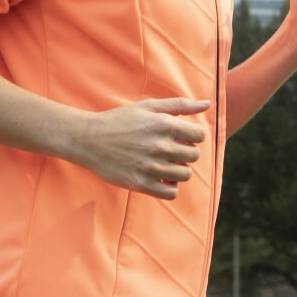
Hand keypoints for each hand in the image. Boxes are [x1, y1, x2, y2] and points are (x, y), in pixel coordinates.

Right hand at [71, 97, 209, 199]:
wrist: (89, 139)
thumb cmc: (121, 120)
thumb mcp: (149, 106)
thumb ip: (180, 105)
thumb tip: (207, 104)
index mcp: (164, 124)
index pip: (199, 136)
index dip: (194, 136)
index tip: (183, 137)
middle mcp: (159, 146)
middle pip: (194, 156)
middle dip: (188, 152)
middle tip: (173, 150)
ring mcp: (150, 166)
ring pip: (184, 175)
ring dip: (179, 169)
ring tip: (166, 163)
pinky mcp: (140, 184)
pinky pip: (171, 192)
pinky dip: (170, 186)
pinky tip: (161, 176)